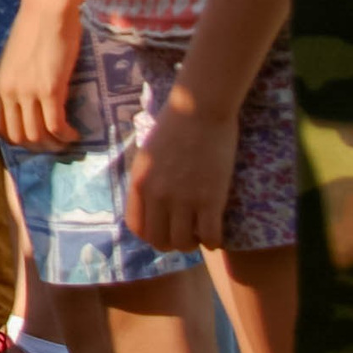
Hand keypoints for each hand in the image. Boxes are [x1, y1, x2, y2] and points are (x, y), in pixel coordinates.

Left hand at [0, 0, 82, 150]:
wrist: (46, 11)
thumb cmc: (34, 28)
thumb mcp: (15, 59)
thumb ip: (17, 80)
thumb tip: (28, 100)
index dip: (16, 139)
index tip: (33, 138)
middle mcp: (9, 92)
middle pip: (18, 136)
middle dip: (37, 147)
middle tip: (54, 144)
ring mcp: (28, 92)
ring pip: (37, 136)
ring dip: (53, 144)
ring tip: (66, 141)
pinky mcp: (50, 90)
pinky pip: (56, 126)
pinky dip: (66, 135)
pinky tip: (75, 133)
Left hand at [127, 90, 239, 252]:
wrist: (200, 108)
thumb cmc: (174, 125)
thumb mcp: (147, 154)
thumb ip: (146, 180)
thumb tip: (148, 204)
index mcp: (140, 183)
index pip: (137, 227)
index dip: (151, 235)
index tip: (163, 230)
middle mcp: (158, 195)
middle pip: (159, 240)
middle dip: (171, 243)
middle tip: (184, 235)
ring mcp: (184, 199)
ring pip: (184, 243)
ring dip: (192, 244)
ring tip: (199, 233)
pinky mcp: (211, 199)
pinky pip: (210, 236)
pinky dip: (213, 241)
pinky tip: (215, 232)